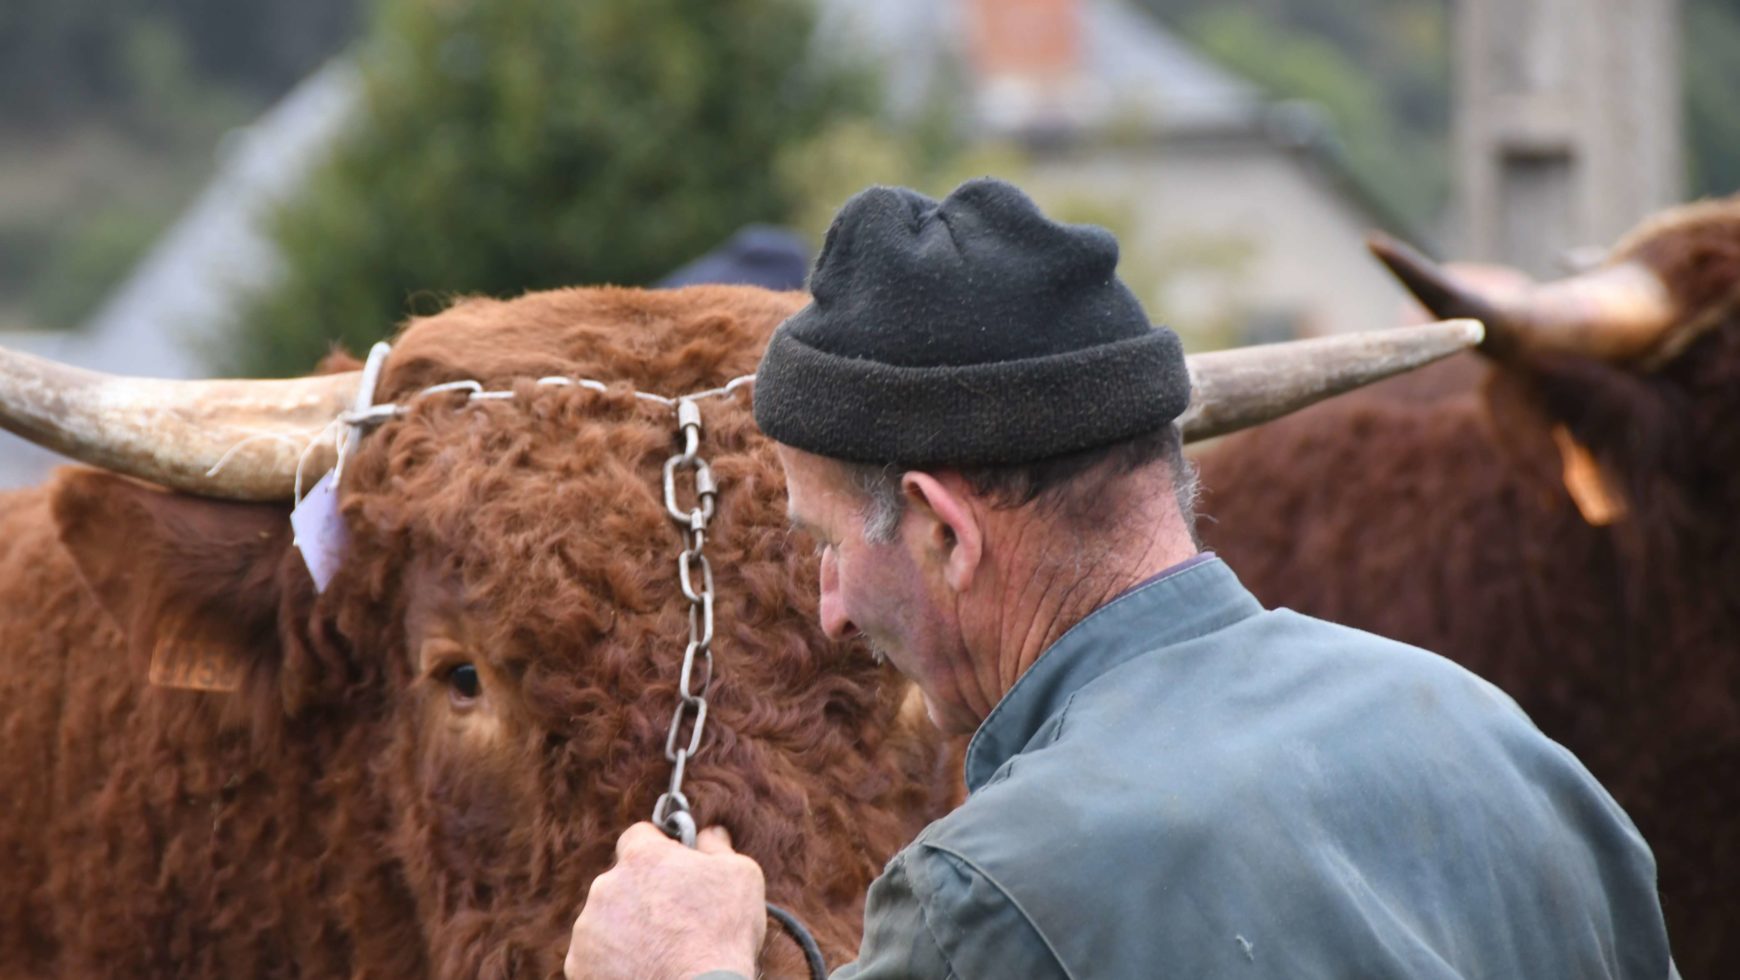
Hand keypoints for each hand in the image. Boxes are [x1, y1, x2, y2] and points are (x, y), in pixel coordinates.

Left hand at [564, 822, 765, 979]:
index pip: (638, 837)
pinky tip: (643, 969)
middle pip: (621, 880)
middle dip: (642, 894)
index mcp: (642, 857)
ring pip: (606, 919)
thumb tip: (710, 833)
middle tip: (672, 919)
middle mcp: (606, 886)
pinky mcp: (580, 965)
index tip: (671, 868)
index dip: (657, 850)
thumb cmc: (723, 934)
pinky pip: (595, 955)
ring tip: (659, 951)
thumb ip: (717, 846)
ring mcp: (588, 928)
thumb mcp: (741, 875)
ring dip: (625, 928)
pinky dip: (614, 961)